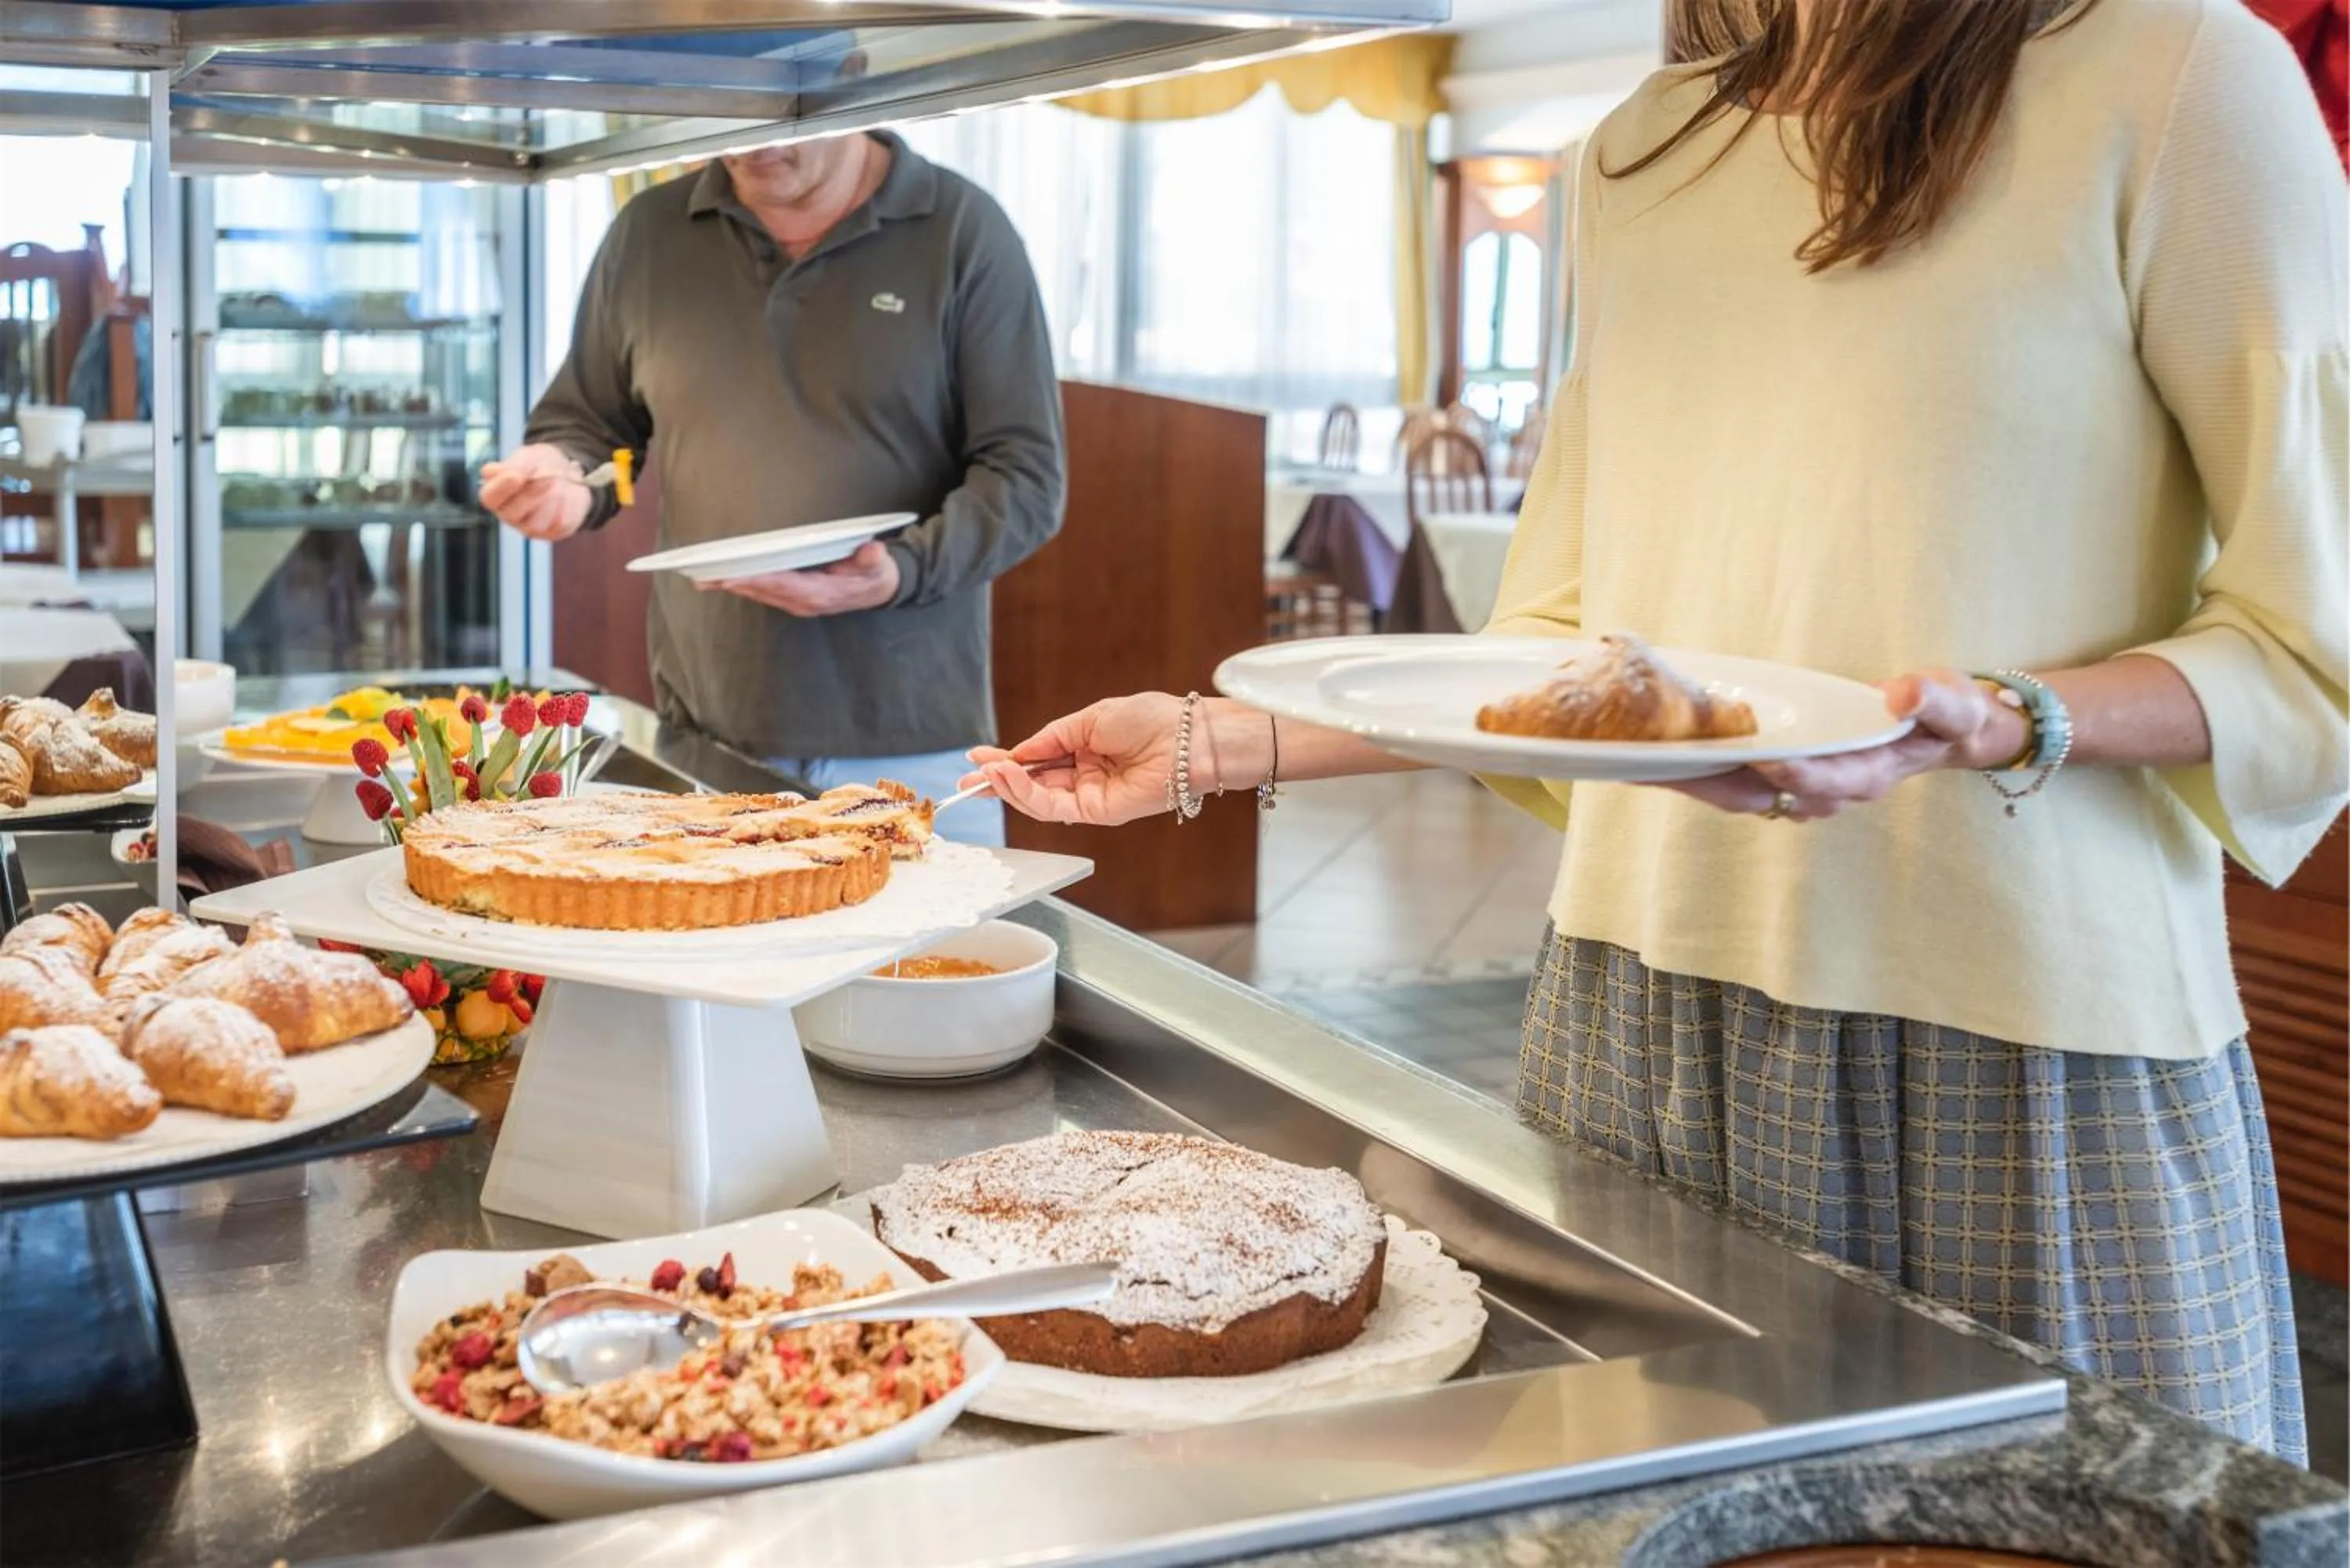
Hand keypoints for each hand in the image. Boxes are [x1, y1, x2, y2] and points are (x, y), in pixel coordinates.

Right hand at [478, 444, 591, 540]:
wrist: (566, 471)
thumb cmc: (538, 464)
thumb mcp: (527, 457)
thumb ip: (517, 465)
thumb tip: (504, 473)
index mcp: (495, 494)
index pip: (490, 498)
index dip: (503, 487)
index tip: (517, 475)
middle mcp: (509, 514)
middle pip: (513, 514)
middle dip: (532, 493)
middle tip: (548, 477)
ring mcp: (530, 527)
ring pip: (536, 525)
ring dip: (550, 500)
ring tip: (558, 483)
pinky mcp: (553, 532)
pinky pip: (560, 524)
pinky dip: (567, 505)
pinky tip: (568, 493)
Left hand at [699, 541, 899, 616]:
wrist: (879, 590)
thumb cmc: (875, 574)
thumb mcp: (879, 565)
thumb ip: (874, 559)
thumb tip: (872, 551)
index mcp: (822, 593)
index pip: (784, 585)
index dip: (758, 581)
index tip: (733, 577)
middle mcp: (805, 602)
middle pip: (764, 592)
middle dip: (735, 584)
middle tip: (704, 576)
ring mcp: (798, 603)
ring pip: (761, 595)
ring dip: (734, 587)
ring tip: (705, 579)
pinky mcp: (795, 599)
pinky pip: (765, 594)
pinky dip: (744, 587)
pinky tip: (725, 581)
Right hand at [963, 694, 1190, 825]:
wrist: (1187, 739)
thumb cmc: (1149, 719)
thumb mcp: (1089, 719)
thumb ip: (1051, 738)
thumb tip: (1017, 752)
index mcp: (1084, 747)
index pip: (1036, 758)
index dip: (1006, 760)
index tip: (976, 758)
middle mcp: (1084, 774)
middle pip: (1032, 783)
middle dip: (997, 782)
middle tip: (965, 781)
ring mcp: (1090, 795)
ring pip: (1038, 798)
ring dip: (1007, 787)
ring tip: (984, 775)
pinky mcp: (1098, 812)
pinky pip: (1054, 807)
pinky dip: (1027, 794)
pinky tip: (1009, 778)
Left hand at [1669, 669, 2027, 821]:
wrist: (1942, 729)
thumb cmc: (1947, 716)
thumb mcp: (1955, 705)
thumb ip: (1934, 701)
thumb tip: (1902, 696)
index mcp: (1863, 777)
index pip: (1818, 781)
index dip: (1788, 772)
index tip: (1757, 757)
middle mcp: (1823, 791)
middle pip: (1756, 794)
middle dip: (1706, 781)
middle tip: (1657, 763)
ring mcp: (1798, 786)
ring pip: (1734, 791)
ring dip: (1689, 777)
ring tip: (1640, 758)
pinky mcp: (1780, 773)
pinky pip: (1731, 776)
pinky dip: (1697, 766)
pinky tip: (1659, 751)